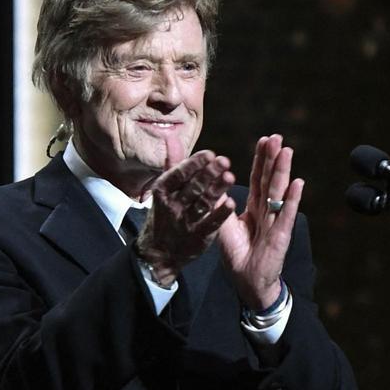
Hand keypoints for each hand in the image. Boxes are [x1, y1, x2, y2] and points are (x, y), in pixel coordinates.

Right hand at [136, 134, 235, 285]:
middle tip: (224, 161)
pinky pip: (210, 225)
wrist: (158, 252)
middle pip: (193, 188)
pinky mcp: (197, 238)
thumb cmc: (164, 213)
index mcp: (162, 191)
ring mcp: (185, 223)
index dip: (194, 163)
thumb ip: (173, 163)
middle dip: (209, 174)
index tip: (210, 153)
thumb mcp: (163, 189)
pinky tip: (231, 204)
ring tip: (230, 177)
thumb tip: (171, 137)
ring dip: (216, 190)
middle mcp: (172, 206)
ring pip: (202, 204)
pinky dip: (220, 215)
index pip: (179, 174)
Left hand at [217, 134, 303, 310]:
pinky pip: (286, 214)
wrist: (247, 280)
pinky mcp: (281, 235)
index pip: (257, 178)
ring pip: (279, 191)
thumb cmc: (238, 254)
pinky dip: (292, 199)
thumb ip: (218, 205)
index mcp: (254, 206)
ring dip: (283, 171)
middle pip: (269, 179)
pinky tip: (298, 183)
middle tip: (276, 136)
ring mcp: (276, 220)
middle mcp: (267, 210)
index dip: (260, 159)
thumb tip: (208, 182)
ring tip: (287, 150)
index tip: (263, 139)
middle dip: (273, 158)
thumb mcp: (223, 225)